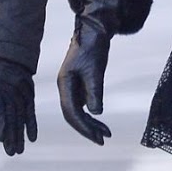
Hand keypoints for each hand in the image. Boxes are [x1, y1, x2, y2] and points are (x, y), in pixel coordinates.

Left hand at [0, 60, 36, 156]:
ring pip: (21, 116)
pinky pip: (31, 110)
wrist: (9, 50)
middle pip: (12, 115)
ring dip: (21, 134)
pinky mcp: (29, 93)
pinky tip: (32, 138)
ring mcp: (22, 92)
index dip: (0, 122)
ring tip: (18, 150)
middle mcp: (11, 89)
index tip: (1, 137)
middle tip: (10, 152)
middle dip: (12, 135)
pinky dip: (32, 124)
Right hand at [57, 0, 121, 145]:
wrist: (94, 30)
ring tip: (106, 134)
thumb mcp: (95, 69)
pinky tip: (101, 120)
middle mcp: (65, 87)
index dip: (84, 127)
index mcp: (65, 83)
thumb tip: (95, 113)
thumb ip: (94, 91)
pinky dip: (92, 114)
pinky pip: (83, 104)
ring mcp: (71, 86)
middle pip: (73, 115)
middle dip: (87, 129)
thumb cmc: (93, 47)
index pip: (71, 113)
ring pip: (78, 111)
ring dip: (91, 123)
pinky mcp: (79, 84)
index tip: (98, 137)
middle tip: (103, 140)